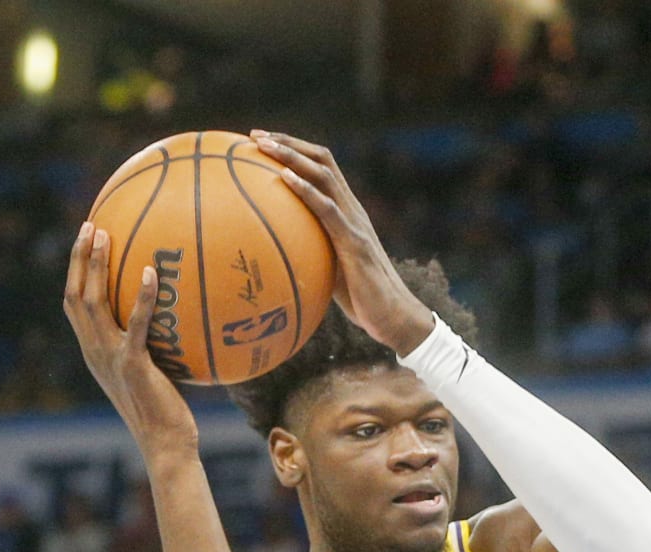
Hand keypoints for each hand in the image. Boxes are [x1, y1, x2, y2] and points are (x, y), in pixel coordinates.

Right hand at [62, 221, 199, 465]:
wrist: (165, 445)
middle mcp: (94, 351)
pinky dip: (140, 298)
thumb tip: (172, 316)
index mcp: (94, 351)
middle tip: (90, 225)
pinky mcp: (132, 365)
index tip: (84, 241)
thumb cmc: (165, 411)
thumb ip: (149, 345)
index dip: (75, 272)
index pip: (74, 304)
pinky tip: (150, 273)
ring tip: (104, 236)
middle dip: (79, 258)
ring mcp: (109, 358)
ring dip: (96, 267)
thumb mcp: (151, 372)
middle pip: (75, 295)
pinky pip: (134, 325)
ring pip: (93, 303)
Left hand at [250, 131, 434, 355]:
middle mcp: (353, 210)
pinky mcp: (355, 242)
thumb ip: (313, 252)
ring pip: (324, 176)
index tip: (264, 142)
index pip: (322, 168)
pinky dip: (305, 190)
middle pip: (322, 160)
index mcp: (348, 212)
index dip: (295, 150)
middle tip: (256, 135)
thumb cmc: (362, 299)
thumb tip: (280, 253)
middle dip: (289, 143)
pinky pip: (327, 210)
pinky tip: (284, 179)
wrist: (394, 317)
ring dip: (293, 157)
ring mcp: (355, 223)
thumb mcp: (331, 268)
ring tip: (264, 146)